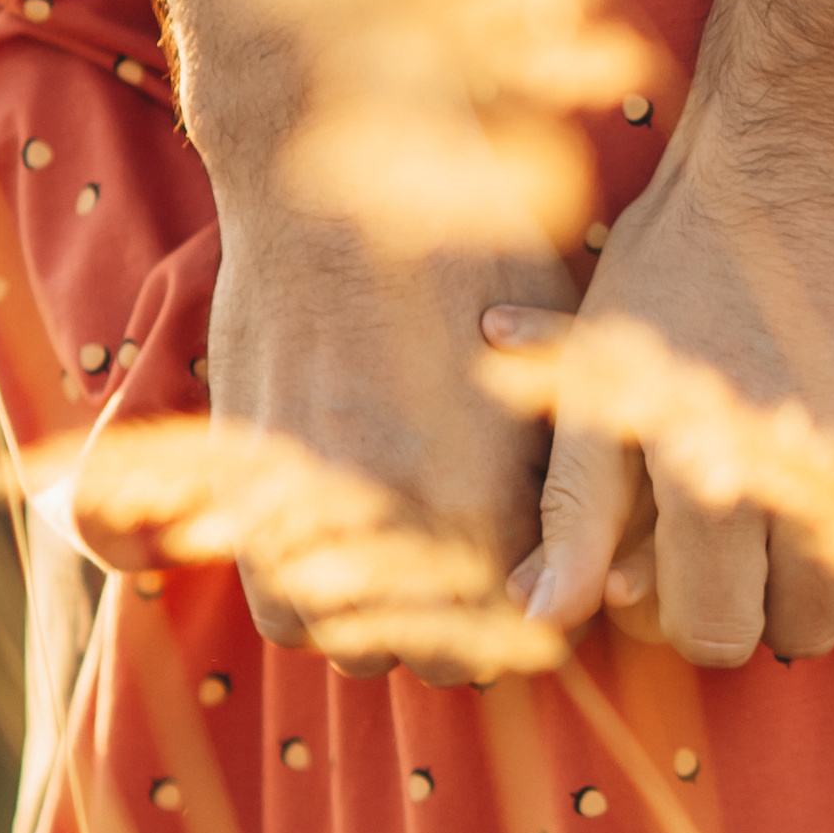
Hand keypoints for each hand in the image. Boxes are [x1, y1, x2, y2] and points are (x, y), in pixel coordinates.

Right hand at [204, 182, 578, 683]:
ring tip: (407, 557)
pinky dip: (304, 597)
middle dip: (470, 630)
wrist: (325, 172)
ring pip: (347, 644)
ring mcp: (303, 506)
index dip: (545, 609)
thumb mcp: (553, 346)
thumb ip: (569, 472)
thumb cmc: (461, 243)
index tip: (541, 574)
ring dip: (380, 624)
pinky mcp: (244, 484)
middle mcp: (388, 518)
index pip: (530, 630)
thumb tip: (589, 559)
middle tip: (480, 569)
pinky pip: (275, 604)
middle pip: (443, 660)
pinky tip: (339, 542)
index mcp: (480, 494)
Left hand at [490, 122, 833, 668]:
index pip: (712, 634)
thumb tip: (540, 616)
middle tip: (743, 523)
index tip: (685, 557)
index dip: (690, 605)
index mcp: (711, 478)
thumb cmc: (690, 248)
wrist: (822, 141)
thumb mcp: (604, 363)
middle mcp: (813, 483)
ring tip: (799, 473)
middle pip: (798, 628)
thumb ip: (577, 505)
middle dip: (764, 592)